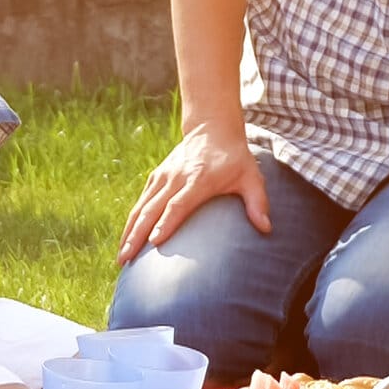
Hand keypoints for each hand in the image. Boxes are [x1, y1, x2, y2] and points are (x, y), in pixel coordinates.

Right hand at [117, 121, 267, 262]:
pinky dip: (131, 220)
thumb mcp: (251, 177)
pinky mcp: (157, 176)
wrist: (212, 129)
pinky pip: (141, 200)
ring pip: (141, 206)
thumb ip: (258, 202)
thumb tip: (267, 228)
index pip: (178, 204)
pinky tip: (126, 238)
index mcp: (198, 179)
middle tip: (126, 259)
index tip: (155, 242)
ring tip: (121, 256)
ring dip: (129, 231)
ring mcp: (164, 176)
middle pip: (152, 209)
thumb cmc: (235, 158)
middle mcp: (176, 177)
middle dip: (137, 235)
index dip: (166, 222)